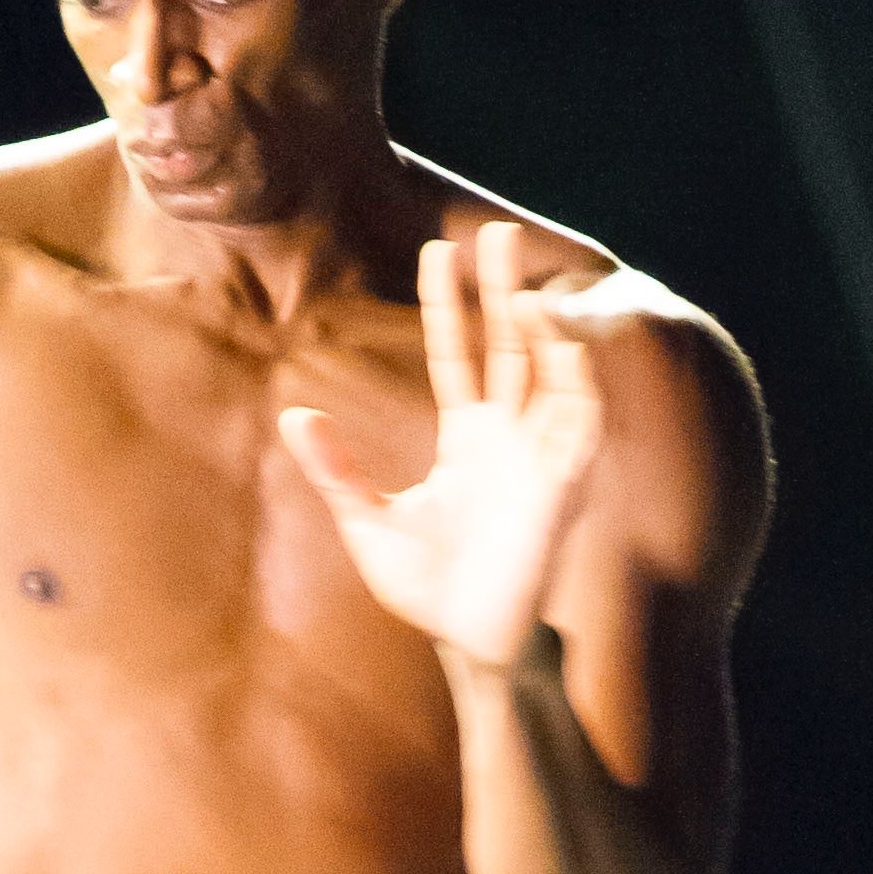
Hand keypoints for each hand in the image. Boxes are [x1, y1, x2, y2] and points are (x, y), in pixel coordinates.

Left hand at [281, 224, 605, 672]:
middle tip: (497, 230)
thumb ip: (336, 469)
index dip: (449, 303)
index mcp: (468, 439)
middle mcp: (509, 437)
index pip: (459, 353)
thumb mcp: (368, 519)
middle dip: (503, 289)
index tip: (439, 249)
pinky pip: (579, 419)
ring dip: (539, 328)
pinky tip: (553, 342)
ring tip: (520, 287)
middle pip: (509, 345)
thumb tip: (294, 413)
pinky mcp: (565, 486)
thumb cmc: (427, 591)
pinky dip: (572, 379)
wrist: (469, 643)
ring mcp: (540, 457)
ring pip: (547, 373)